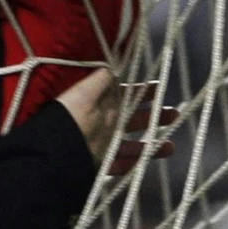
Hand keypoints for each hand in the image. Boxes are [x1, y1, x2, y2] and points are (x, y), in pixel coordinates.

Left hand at [56, 69, 179, 179]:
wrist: (52, 152)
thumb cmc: (69, 119)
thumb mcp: (84, 92)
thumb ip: (102, 79)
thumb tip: (118, 62)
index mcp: (103, 104)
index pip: (127, 95)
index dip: (144, 91)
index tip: (161, 87)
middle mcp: (105, 123)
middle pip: (135, 119)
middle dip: (155, 116)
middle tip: (175, 114)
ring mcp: (104, 145)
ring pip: (132, 145)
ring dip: (152, 145)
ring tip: (172, 147)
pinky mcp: (100, 165)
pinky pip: (120, 166)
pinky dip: (133, 164)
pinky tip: (147, 161)